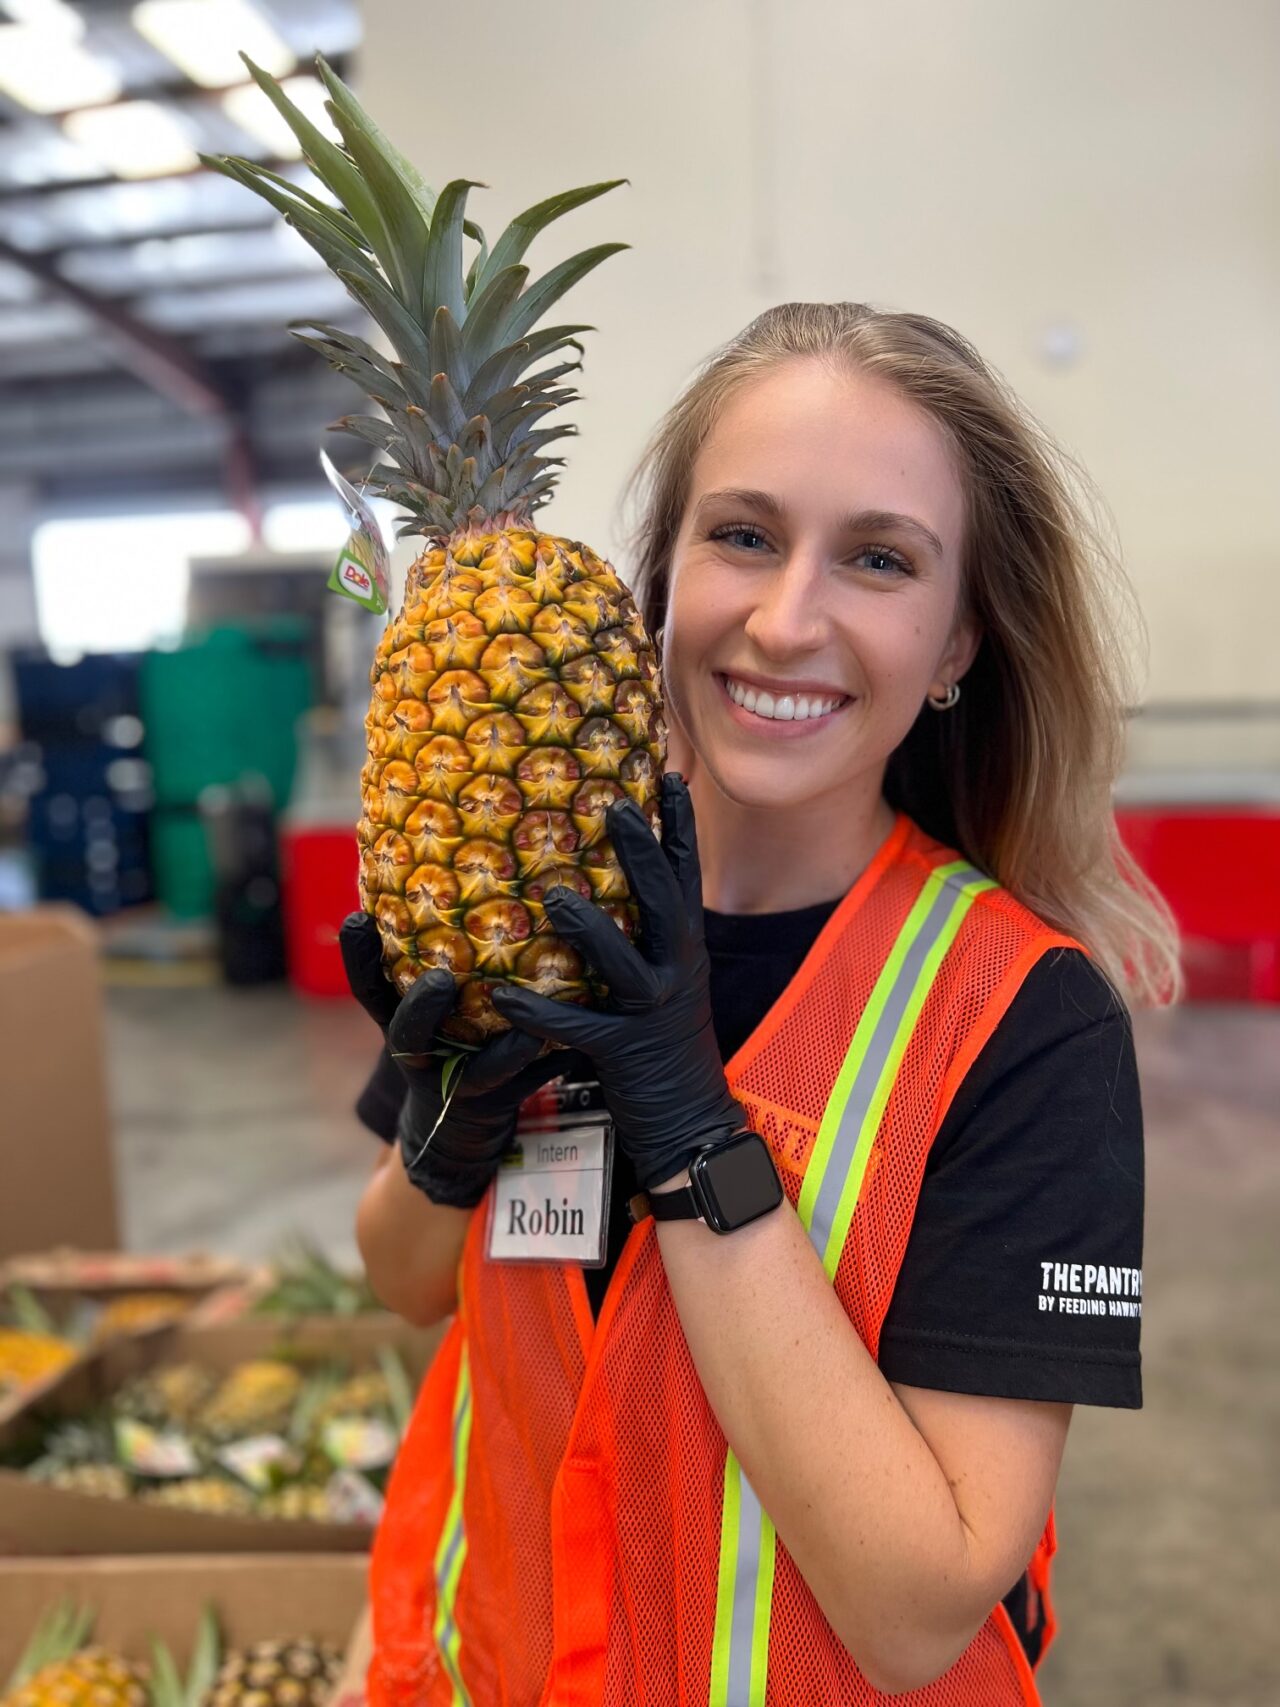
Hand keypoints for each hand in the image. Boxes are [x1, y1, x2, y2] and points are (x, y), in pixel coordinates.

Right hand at [340, 913, 581, 1207]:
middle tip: (441, 980)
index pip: (368, 989)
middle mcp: (424, 1056)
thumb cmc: (447, 1040)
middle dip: (422, 1007)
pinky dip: (553, 1064)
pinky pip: (531, 1084)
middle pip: (411, 1034)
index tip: (356, 920)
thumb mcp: (428, 1010)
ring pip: (480, 1070)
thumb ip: (430, 959)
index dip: (357, 958)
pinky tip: (577, 1046)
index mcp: (401, 1024)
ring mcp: (459, 1085)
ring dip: (507, 1048)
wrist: (459, 1128)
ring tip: (533, 1027)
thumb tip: (443, 875)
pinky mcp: (501, 1103)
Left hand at [491, 775, 743, 1191]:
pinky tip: (503, 998)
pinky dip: (539, 1013)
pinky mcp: (625, 1053)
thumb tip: (619, 892)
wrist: (693, 1124)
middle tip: (615, 805)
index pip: (686, 879)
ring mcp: (654, 1013)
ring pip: (620, 961)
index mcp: (687, 952)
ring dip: (586, 927)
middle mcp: (678, 973)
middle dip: (641, 851)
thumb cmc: (668, 1049)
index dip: (679, 829)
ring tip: (551, 895)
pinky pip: (576, 1029)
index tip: (670, 778)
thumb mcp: (670, 984)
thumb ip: (648, 940)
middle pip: (662, 902)